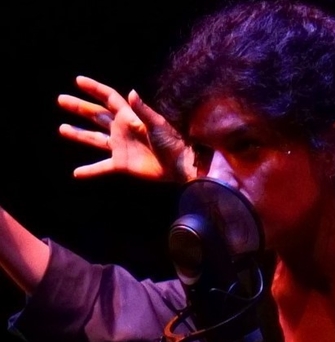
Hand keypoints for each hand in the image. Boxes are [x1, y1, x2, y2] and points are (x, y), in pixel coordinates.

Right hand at [57, 75, 191, 181]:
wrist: (180, 166)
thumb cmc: (173, 143)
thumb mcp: (157, 125)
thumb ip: (143, 110)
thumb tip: (131, 92)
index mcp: (129, 117)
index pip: (108, 98)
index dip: (94, 89)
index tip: (78, 80)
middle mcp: (122, 129)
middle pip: (96, 115)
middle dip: (79, 107)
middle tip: (61, 100)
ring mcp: (121, 147)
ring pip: (95, 139)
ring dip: (78, 134)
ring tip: (62, 129)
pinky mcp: (122, 164)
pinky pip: (102, 167)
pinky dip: (90, 171)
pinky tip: (76, 173)